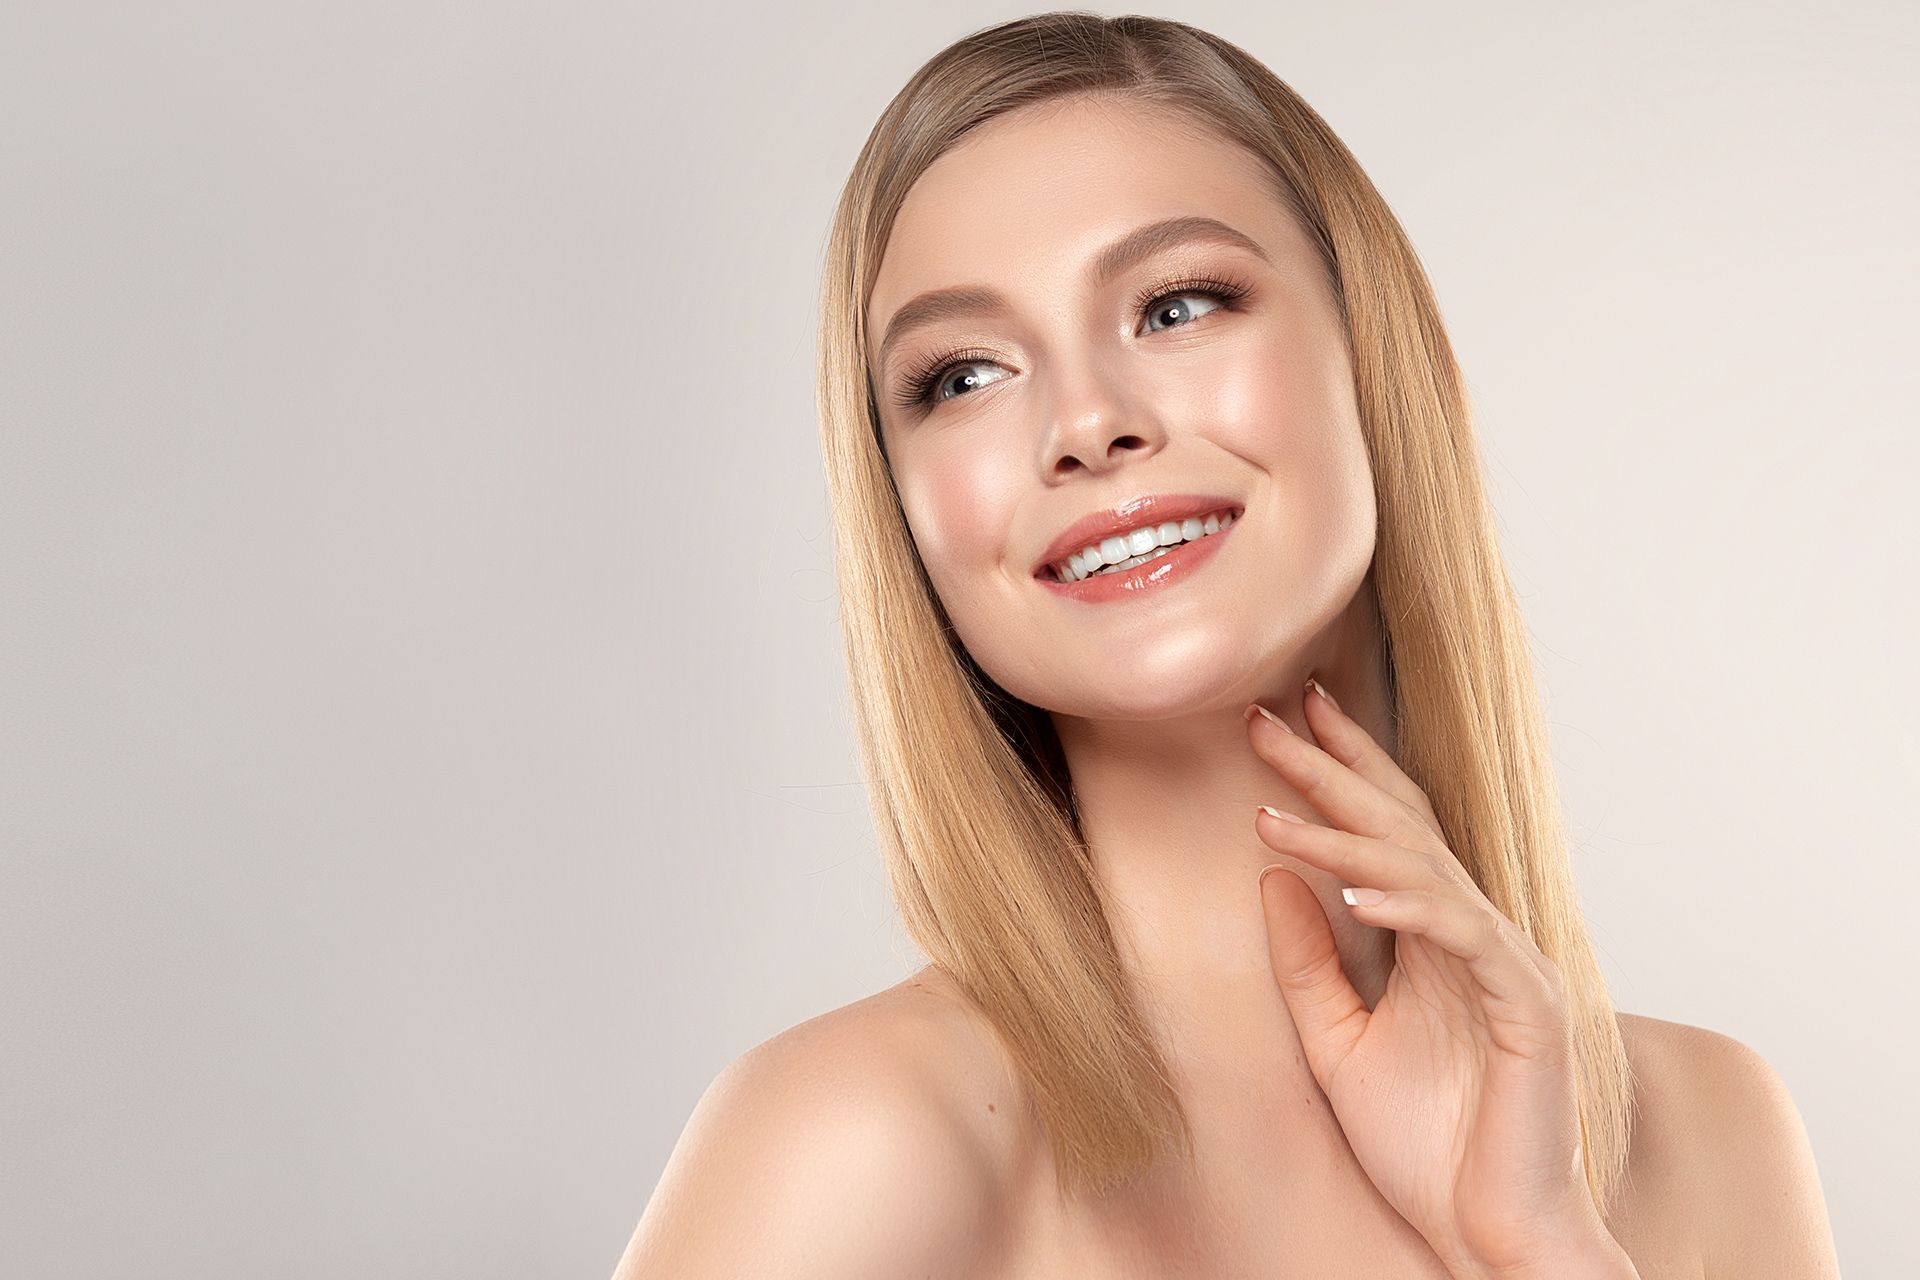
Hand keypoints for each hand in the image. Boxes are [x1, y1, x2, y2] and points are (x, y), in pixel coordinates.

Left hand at [1247, 680, 1609, 1277]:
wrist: (1488, 1235)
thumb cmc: (1426, 1148)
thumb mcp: (1335, 1042)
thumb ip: (1306, 963)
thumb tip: (1271, 878)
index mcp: (1434, 939)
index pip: (1383, 832)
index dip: (1336, 770)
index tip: (1280, 716)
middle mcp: (1474, 936)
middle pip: (1400, 826)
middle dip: (1332, 768)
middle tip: (1267, 715)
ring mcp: (1507, 964)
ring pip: (1423, 871)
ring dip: (1345, 835)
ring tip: (1275, 806)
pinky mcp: (1529, 1005)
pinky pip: (1463, 935)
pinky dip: (1408, 907)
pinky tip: (1351, 890)